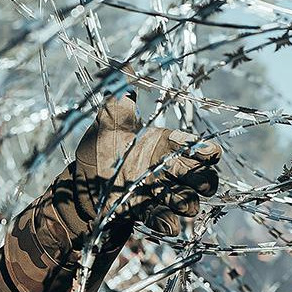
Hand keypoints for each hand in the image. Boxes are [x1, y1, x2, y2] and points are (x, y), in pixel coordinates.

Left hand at [62, 95, 221, 235]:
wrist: (81, 186)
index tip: (210, 154)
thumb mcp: (105, 127)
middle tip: (202, 183)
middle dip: (203, 180)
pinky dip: (168, 223)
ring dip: (187, 203)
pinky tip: (166, 224)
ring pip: (188, 200)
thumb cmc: (100, 151)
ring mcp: (160, 193)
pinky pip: (166, 221)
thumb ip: (118, 105)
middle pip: (201, 176)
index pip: (193, 146)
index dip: (204, 150)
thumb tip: (126, 67)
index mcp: (164, 144)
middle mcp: (168, 169)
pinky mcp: (148, 213)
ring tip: (182, 204)